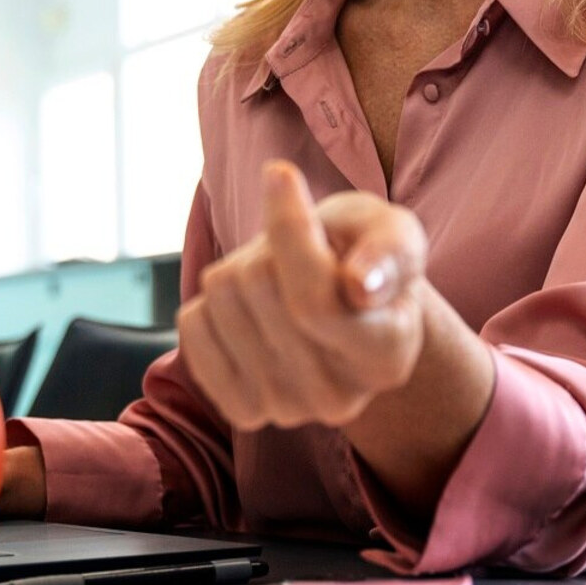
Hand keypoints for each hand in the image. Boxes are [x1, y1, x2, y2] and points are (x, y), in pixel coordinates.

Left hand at [177, 162, 427, 430]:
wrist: (339, 306)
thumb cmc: (368, 258)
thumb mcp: (393, 231)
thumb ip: (390, 249)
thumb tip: (359, 284)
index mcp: (388, 355)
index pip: (313, 297)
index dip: (288, 226)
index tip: (280, 172)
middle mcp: (340, 398)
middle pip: (257, 287)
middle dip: (269, 247)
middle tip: (298, 254)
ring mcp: (287, 411)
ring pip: (220, 299)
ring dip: (242, 271)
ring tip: (278, 283)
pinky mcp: (241, 411)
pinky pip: (192, 327)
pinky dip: (211, 302)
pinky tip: (249, 312)